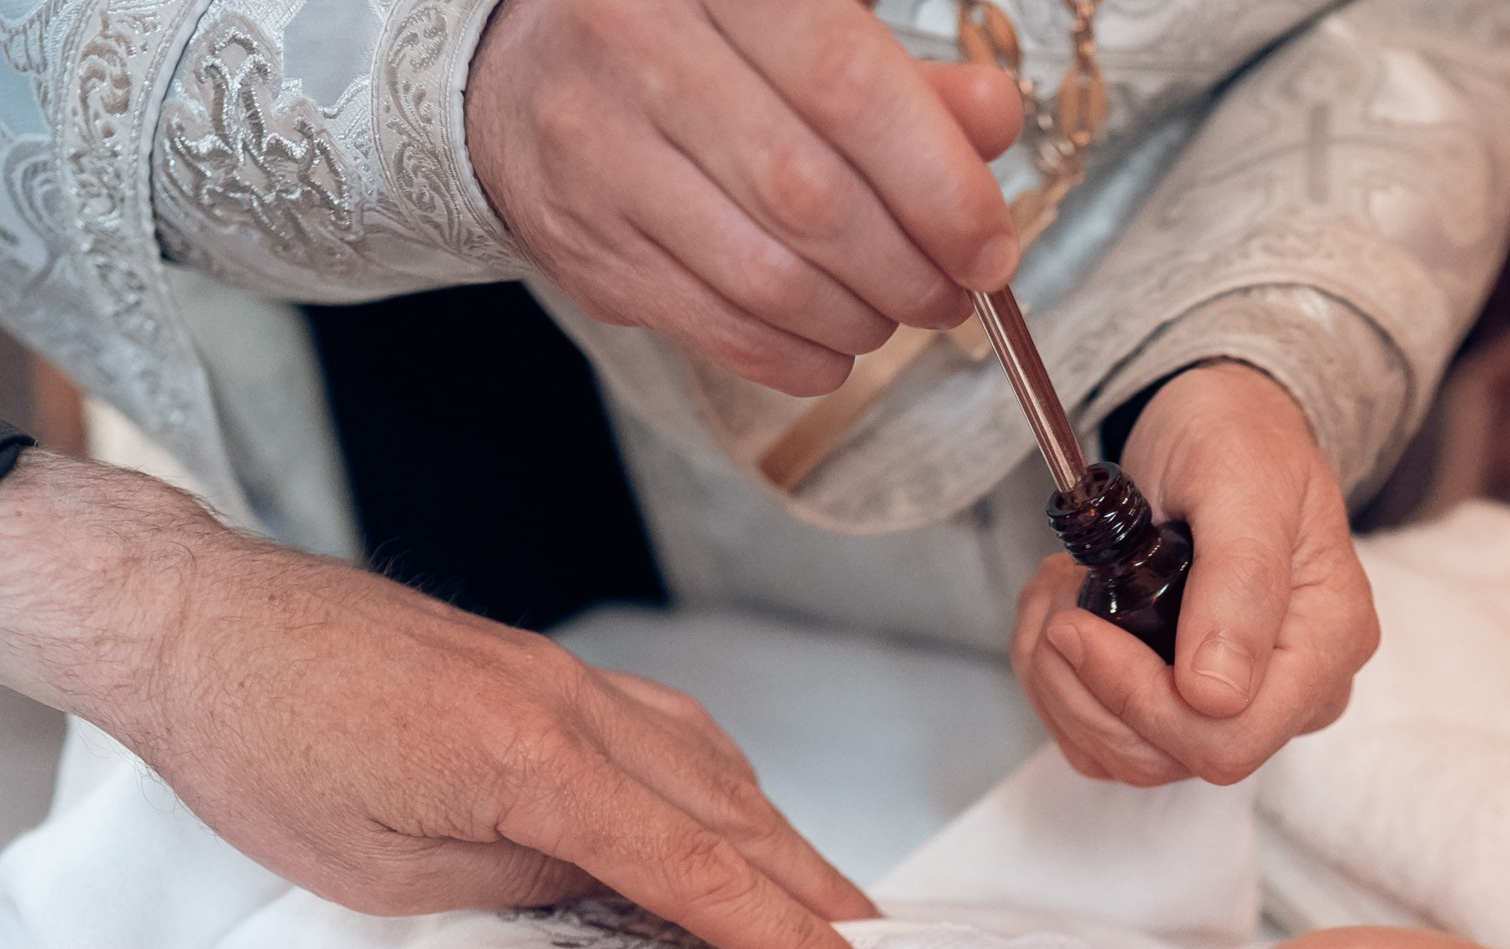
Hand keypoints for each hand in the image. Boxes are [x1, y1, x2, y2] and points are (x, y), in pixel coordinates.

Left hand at [0, 451, 884, 948]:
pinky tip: (731, 816)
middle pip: (733, 810)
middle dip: (814, 890)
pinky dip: (718, 783)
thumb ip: (515, 890)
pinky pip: (664, 729)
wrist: (195, 621)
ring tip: (828, 903)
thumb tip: (611, 908)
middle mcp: (573, 707)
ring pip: (710, 763)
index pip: (697, 867)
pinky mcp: (539, 669)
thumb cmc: (260, 750)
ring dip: (778, 837)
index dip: (785, 935)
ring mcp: (563, 678)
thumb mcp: (381, 872)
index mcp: (535, 764)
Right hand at [465, 0, 1021, 394]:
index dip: (937, 181)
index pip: (845, 82)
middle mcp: (639, 53)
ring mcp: (602, 159)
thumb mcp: (791, 23)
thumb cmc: (683, 41)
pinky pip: (723, 330)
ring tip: (899, 311)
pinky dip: (801, 355)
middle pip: (812, 196)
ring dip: (862, 318)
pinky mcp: (591, 251)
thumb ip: (899, 76)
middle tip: (955, 292)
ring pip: (770, 278)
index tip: (989, 243)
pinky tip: (835, 342)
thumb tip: (991, 123)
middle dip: (910, 267)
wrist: (518, 78)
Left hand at [1010, 363, 1380, 785]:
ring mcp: (1238, 707)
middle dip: (1088, 687)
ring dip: (1063, 685)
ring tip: (1057, 599)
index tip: (1081, 625)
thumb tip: (1217, 692)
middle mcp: (1292, 693)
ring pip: (1127, 756)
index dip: (1141, 699)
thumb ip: (1240, 583)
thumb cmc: (1239, 440)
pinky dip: (1061, 688)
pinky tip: (1062, 622)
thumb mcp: (1242, 483)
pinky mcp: (1185, 709)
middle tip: (1060, 601)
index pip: (1232, 737)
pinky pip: (1105, 741)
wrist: (1216, 430)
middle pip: (1173, 757)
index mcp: (1327, 643)